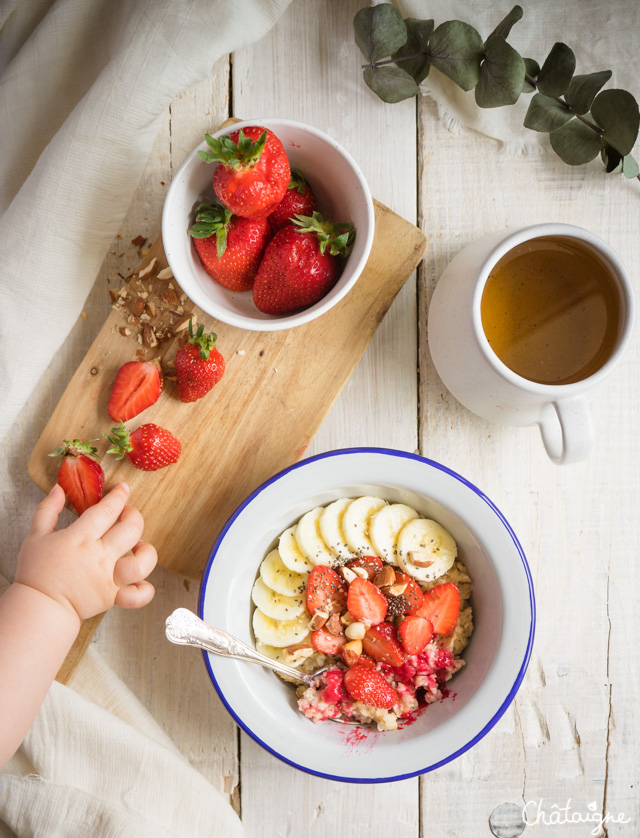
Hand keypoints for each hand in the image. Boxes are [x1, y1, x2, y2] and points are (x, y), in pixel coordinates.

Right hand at [16, 483, 156, 620]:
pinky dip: (144, 588)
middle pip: (132, 529)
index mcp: (81, 538)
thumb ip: (47, 509)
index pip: (108, 510)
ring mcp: (109, 579)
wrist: (39, 607)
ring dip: (146, 550)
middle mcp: (100, 557)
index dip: (119, 496)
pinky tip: (138, 579)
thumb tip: (59, 489)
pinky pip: (139, 595)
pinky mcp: (113, 598)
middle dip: (133, 515)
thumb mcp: (35, 535)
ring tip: (137, 546)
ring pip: (143, 562)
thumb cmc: (36, 572)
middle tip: (126, 514)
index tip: (123, 489)